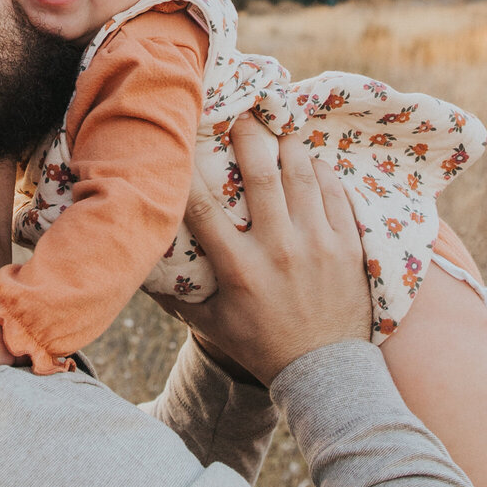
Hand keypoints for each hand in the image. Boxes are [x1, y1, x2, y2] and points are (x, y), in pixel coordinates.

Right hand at [178, 114, 370, 386]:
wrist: (326, 373)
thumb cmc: (263, 347)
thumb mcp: (213, 326)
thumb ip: (177, 298)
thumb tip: (138, 274)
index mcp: (240, 268)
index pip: (204, 208)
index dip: (189, 169)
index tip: (183, 141)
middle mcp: (279, 249)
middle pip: (260, 174)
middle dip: (249, 134)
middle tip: (242, 113)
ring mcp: (318, 244)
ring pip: (302, 174)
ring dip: (289, 144)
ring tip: (281, 126)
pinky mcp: (347, 245)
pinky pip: (334, 192)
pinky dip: (321, 171)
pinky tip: (311, 160)